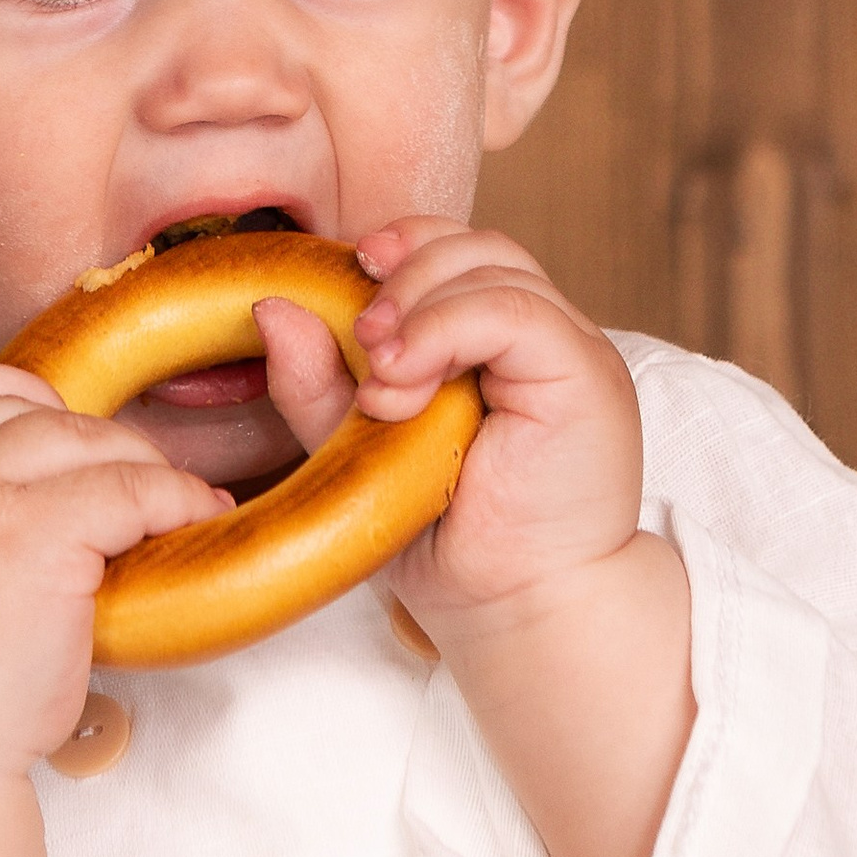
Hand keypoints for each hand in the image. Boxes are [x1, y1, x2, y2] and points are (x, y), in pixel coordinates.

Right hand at [0, 361, 226, 773]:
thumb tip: (29, 484)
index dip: (15, 398)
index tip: (60, 431)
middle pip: (22, 411)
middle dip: (92, 442)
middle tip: (138, 485)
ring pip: (79, 439)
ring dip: (138, 467)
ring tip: (171, 506)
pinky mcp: (33, 533)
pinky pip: (128, 487)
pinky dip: (176, 497)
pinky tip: (197, 519)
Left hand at [257, 223, 694, 856]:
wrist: (520, 611)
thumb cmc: (449, 546)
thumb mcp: (359, 453)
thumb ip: (318, 387)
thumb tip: (271, 307)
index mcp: (498, 345)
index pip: (455, 251)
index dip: (401, 246)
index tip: (348, 274)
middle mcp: (541, 337)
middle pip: (473, 245)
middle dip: (401, 275)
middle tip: (361, 345)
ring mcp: (570, 350)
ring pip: (493, 265)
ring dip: (416, 306)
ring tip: (382, 378)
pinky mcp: (585, 375)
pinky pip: (515, 311)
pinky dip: (447, 327)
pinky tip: (406, 376)